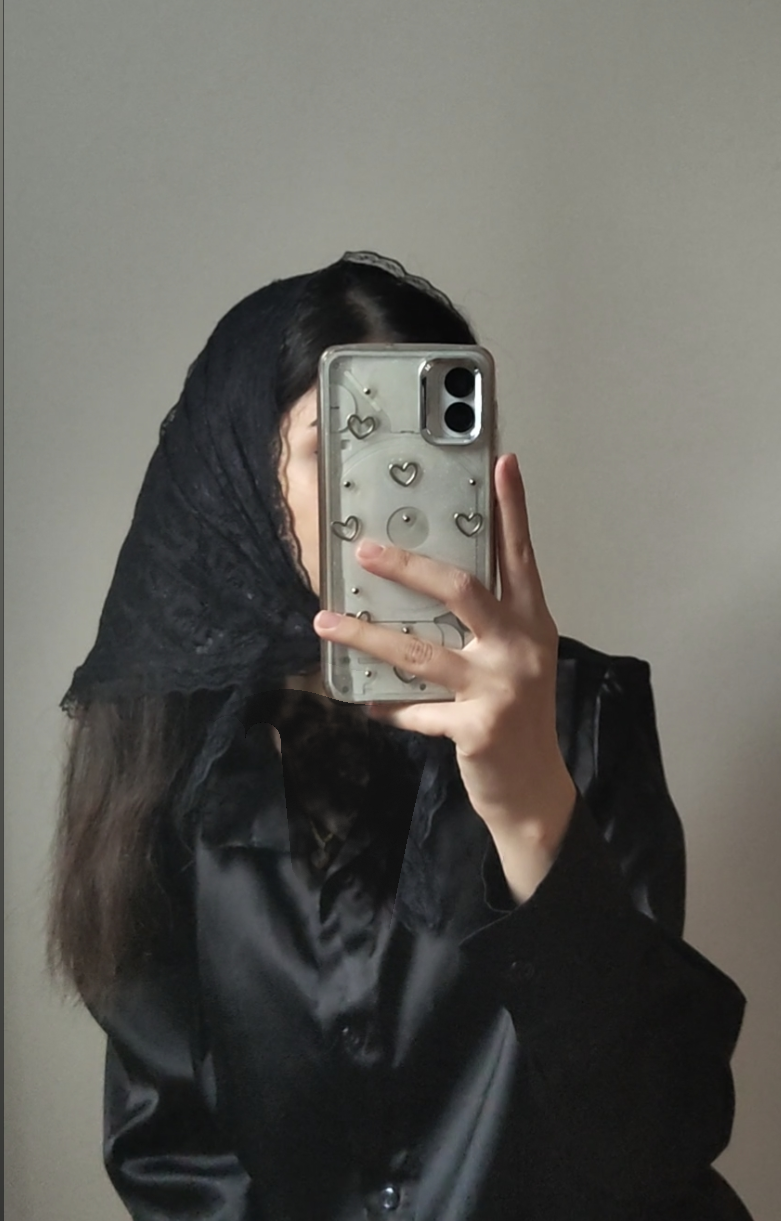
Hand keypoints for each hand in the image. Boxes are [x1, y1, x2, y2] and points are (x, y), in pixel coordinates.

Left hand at [313, 453, 576, 896]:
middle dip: (408, 565)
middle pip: (461, 589)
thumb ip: (485, 625)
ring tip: (325, 623)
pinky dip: (388, 706)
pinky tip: (364, 701)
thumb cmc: (517, 714)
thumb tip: (424, 587)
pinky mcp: (476, 727)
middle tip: (365, 549)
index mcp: (531, 622)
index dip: (513, 508)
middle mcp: (520, 647)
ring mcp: (499, 688)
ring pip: (420, 652)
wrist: (535, 788)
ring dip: (366, 637)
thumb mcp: (514, 660)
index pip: (520, 554)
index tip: (503, 460)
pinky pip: (415, 710)